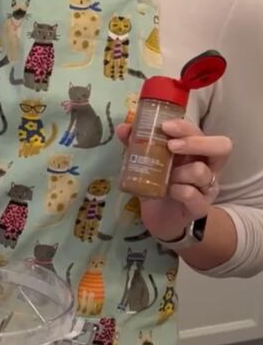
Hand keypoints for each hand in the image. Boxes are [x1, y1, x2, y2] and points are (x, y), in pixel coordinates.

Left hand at [116, 118, 231, 240]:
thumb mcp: (145, 161)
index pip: (199, 132)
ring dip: (181, 171)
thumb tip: (123, 128)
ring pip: (203, 172)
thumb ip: (134, 143)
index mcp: (195, 151)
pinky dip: (180, 191)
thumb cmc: (158, 183)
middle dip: (195, 142)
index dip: (185, 127)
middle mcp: (207, 166)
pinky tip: (169, 191)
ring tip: (166, 176)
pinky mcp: (200, 207)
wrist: (159, 217)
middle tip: (170, 146)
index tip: (165, 126)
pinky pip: (195, 196)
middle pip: (221, 147)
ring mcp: (206, 188)